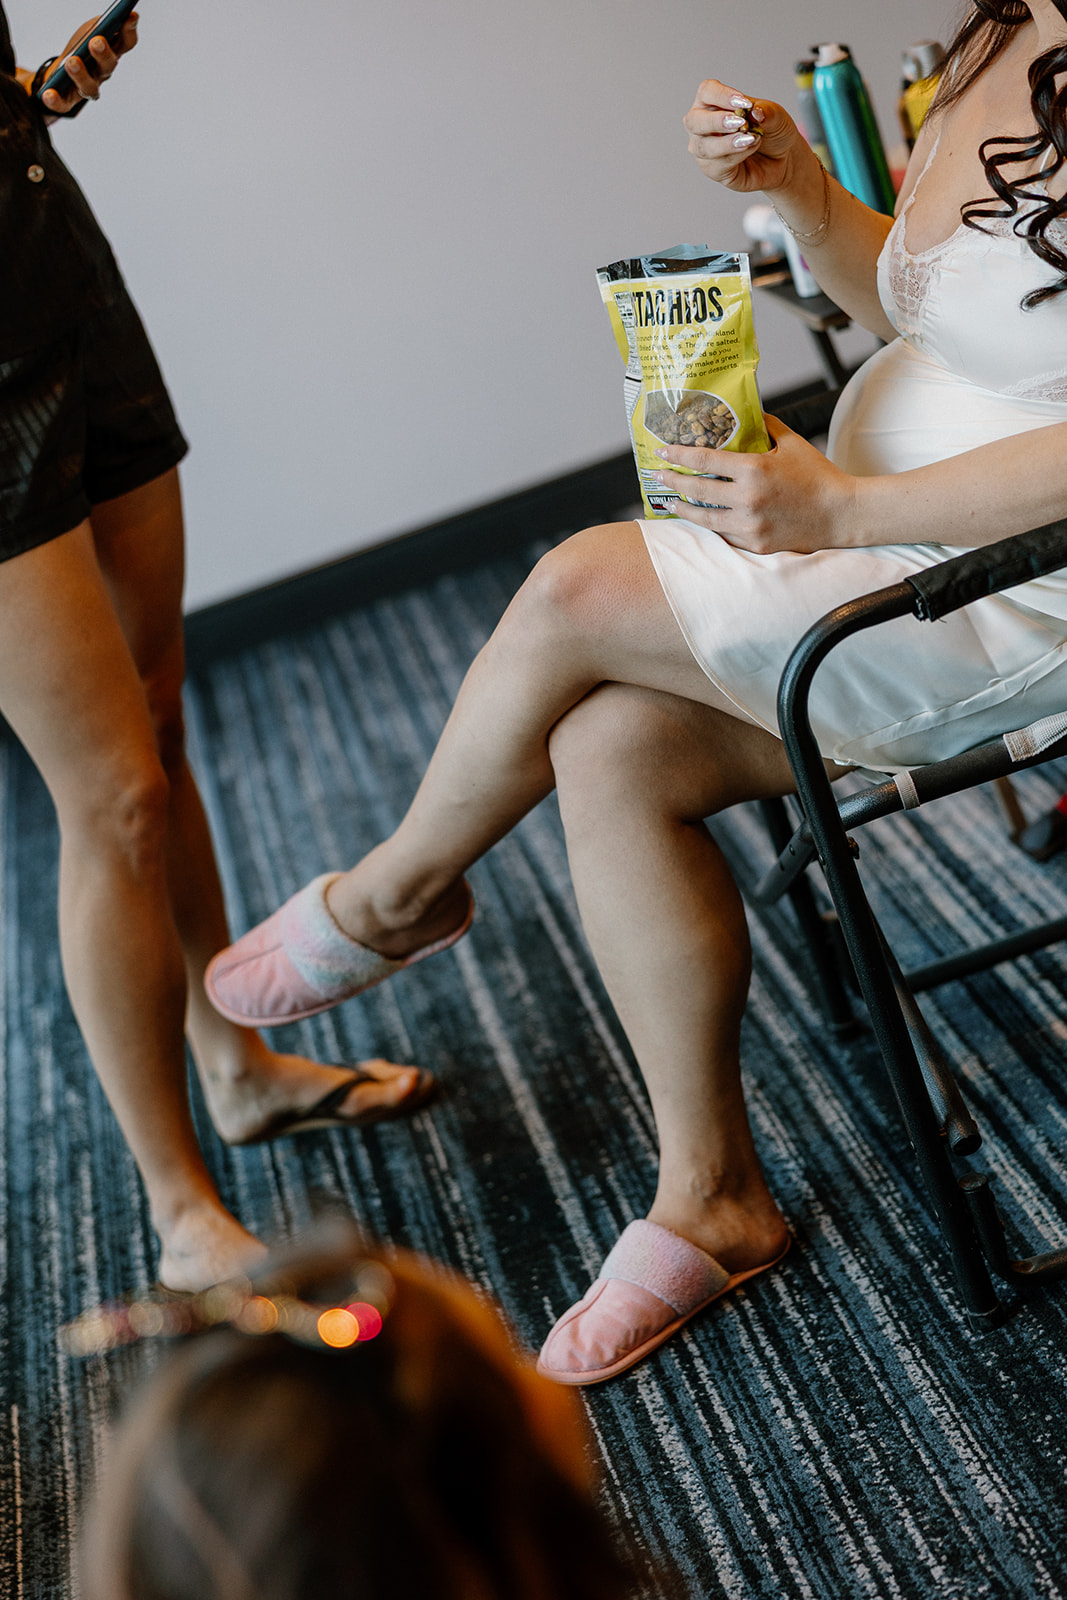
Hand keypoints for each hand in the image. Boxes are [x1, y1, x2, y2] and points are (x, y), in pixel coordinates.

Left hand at [40, 12, 137, 116]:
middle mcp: (102, 73)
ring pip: (88, 87)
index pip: (125, 44)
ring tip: (72, 62)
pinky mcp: (68, 101)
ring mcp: (87, 88)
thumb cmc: (79, 51)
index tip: (129, 16)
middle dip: (103, 54)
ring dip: (81, 75)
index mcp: (111, 53)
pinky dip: (56, 100)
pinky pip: (63, 103)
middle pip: (108, 66)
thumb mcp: (89, 32)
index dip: (129, 32)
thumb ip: (101, 25)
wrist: (59, 76)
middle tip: (96, 42)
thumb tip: (114, 17)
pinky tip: (49, 93)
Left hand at [651, 415, 859, 554]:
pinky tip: (699, 519)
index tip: (662, 450)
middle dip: (672, 481)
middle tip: (656, 475)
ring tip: (670, 502)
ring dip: (683, 509)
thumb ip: (767, 426)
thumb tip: (747, 411)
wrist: (840, 514)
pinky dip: (709, 525)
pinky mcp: (755, 543)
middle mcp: (747, 498)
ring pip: (704, 517)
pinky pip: (723, 534)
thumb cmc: (817, 475)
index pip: (705, 459)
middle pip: (697, 489)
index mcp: (754, 469)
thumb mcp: (792, 443)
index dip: (680, 454)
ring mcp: (749, 524)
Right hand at [683, 78, 800, 195]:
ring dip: (727, 143)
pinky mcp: (713, 170)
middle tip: (739, 123)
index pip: (707, 92)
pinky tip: (749, 150)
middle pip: (694, 120)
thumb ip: (767, 111)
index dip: (722, 95)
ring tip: (749, 139)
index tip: (743, 102)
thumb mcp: (777, 116)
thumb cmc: (772, 132)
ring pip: (703, 146)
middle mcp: (703, 125)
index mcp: (713, 103)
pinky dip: (735, 156)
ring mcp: (705, 149)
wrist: (782, 159)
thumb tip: (754, 112)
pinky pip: (716, 165)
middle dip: (716, 121)